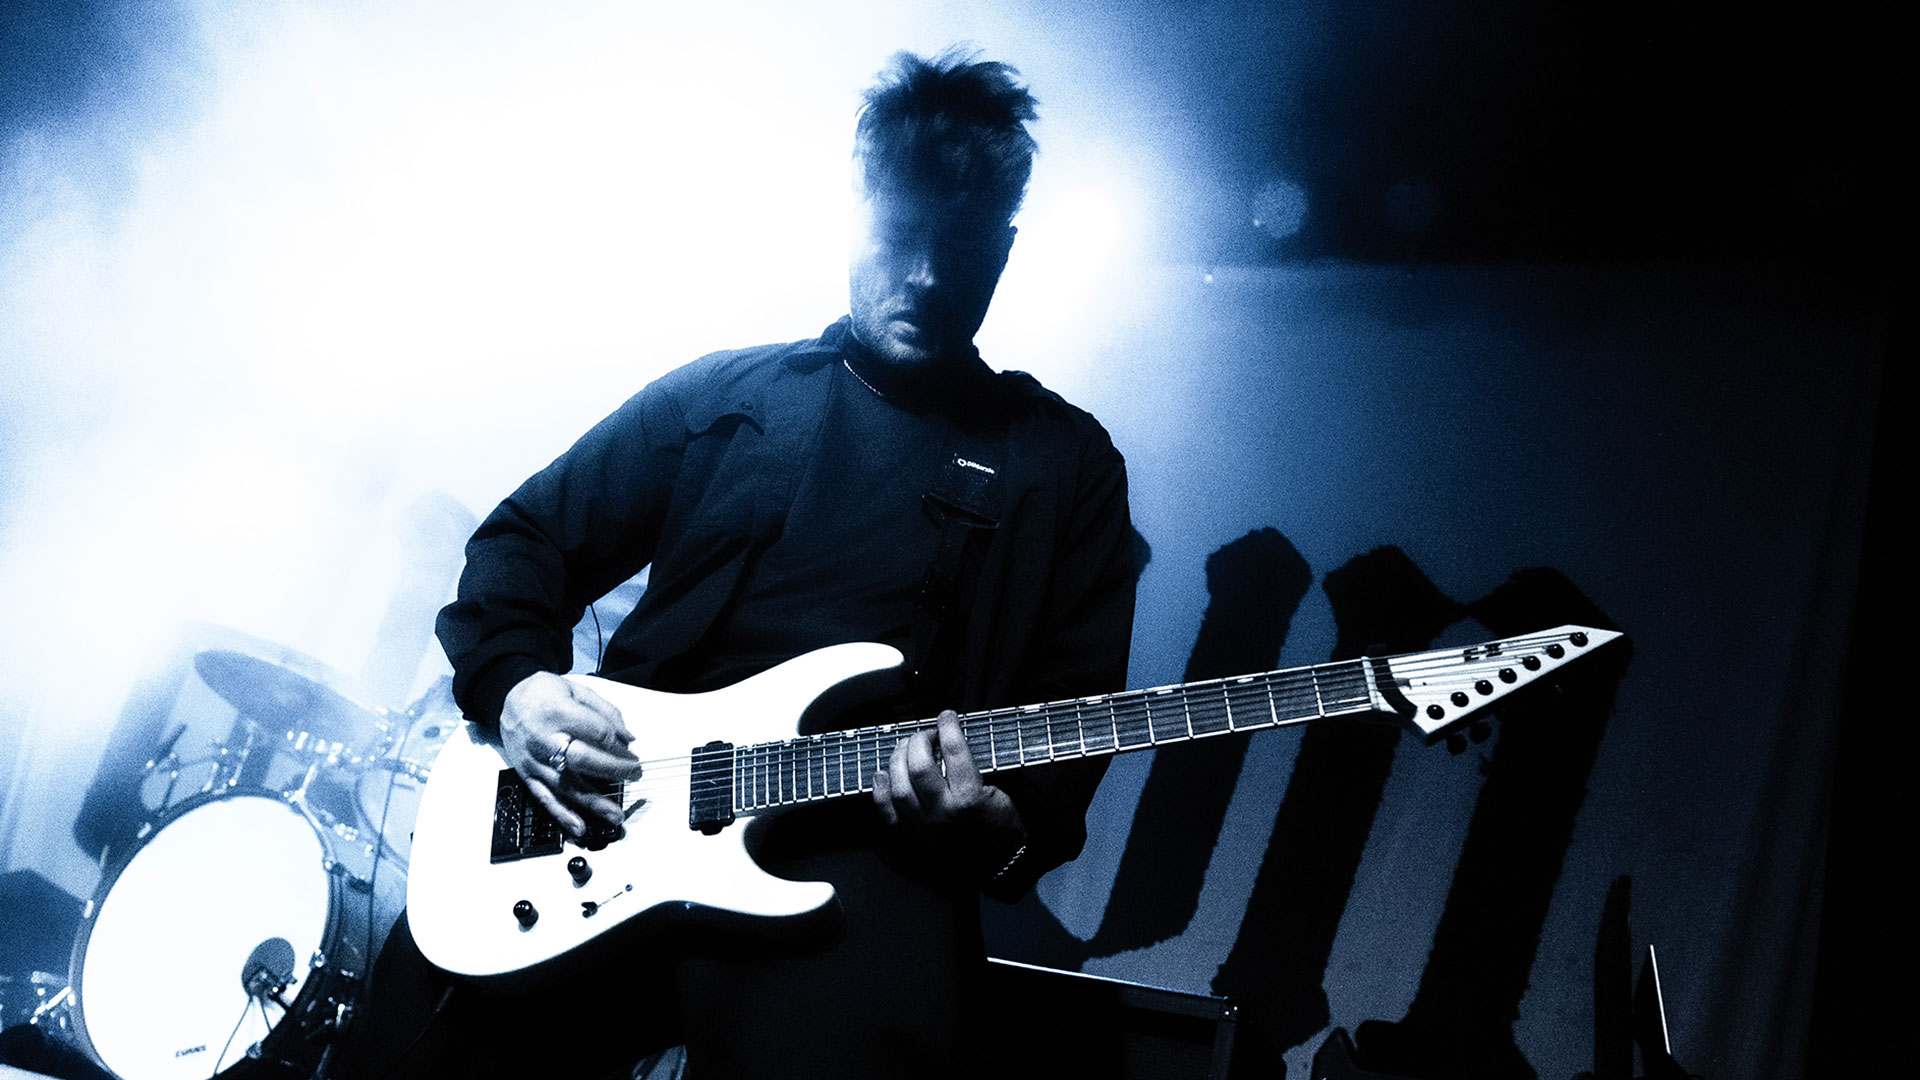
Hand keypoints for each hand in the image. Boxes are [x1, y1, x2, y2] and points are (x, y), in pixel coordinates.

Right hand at [500, 671, 640, 836]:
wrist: (507, 699)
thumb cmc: (543, 693)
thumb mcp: (578, 690)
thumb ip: (606, 712)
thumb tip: (628, 738)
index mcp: (559, 712)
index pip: (598, 733)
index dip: (620, 746)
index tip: (633, 754)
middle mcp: (544, 738)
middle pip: (584, 760)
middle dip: (613, 771)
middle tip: (634, 775)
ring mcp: (534, 760)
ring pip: (566, 785)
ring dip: (593, 802)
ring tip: (614, 815)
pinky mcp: (527, 774)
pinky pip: (545, 798)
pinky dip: (562, 814)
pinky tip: (578, 826)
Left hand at [872, 710, 1023, 855]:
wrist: (997, 869)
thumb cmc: (1002, 830)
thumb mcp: (1000, 794)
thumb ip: (976, 769)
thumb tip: (953, 741)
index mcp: (970, 800)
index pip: (954, 751)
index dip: (948, 727)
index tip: (947, 716)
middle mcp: (943, 813)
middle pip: (919, 766)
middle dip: (919, 740)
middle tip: (926, 734)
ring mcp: (922, 827)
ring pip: (898, 786)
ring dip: (898, 759)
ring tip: (906, 748)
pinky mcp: (910, 838)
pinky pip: (886, 810)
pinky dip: (880, 788)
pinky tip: (883, 773)